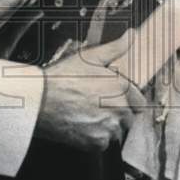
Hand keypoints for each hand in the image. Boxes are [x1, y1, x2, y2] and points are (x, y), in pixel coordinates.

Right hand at [34, 31, 145, 151]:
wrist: (40, 100)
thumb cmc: (62, 78)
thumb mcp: (90, 56)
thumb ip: (115, 47)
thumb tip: (132, 36)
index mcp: (121, 86)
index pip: (139, 101)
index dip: (127, 100)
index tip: (114, 99)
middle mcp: (119, 108)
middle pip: (128, 118)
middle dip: (117, 114)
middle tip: (96, 106)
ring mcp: (108, 127)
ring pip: (115, 132)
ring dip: (106, 127)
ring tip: (87, 115)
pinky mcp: (97, 142)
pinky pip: (103, 144)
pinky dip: (94, 138)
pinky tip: (82, 125)